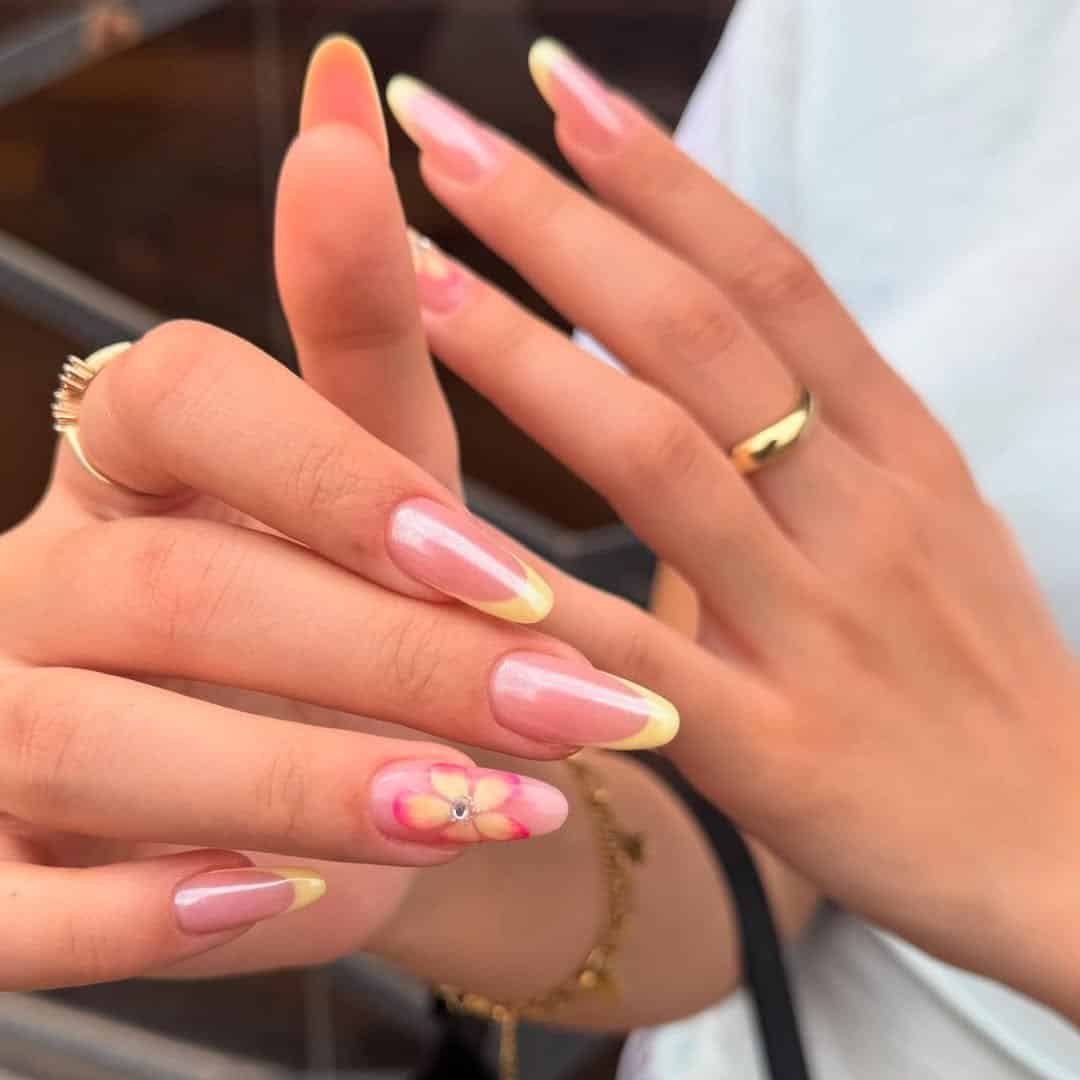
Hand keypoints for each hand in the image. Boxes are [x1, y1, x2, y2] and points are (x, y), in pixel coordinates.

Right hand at [0, 40, 689, 991]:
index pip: (181, 396)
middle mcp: (34, 577)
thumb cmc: (341, 609)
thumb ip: (355, 316)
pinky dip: (153, 913)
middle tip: (567, 709)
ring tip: (486, 809)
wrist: (302, 780)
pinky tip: (292, 901)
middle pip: (177, 587)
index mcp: (125, 459)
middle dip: (388, 657)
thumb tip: (345, 87)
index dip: (336, 477)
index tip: (495, 561)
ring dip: (306, 779)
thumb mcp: (367, 475)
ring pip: (90, 738)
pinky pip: (23, 906)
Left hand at [383, 45, 1079, 1018]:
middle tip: (440, 129)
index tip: (559, 86)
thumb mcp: (922, 528)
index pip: (767, 272)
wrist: (1067, 848)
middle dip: (562, 222)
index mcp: (897, 447)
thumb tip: (692, 367)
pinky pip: (641, 654)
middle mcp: (861, 509)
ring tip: (412, 270)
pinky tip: (434, 532)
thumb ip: (815, 444)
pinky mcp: (778, 750)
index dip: (660, 171)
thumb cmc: (976, 677)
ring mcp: (820, 624)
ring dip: (527, 355)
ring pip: (660, 458)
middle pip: (696, 332)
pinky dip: (542, 593)